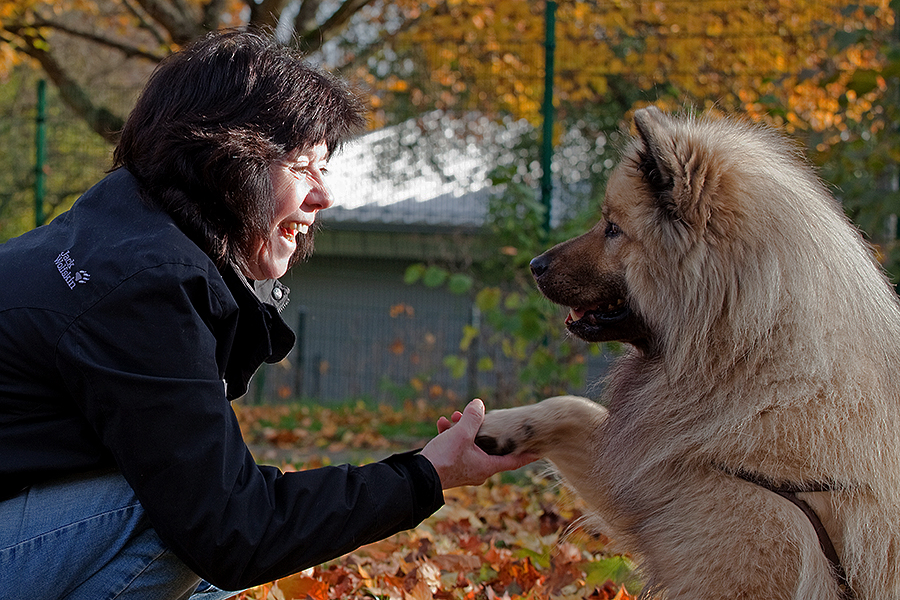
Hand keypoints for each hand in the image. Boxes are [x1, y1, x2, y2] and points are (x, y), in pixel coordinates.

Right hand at [420, 399, 538, 488]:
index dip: (526, 454)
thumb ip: (473, 418)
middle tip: (477, 415)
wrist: (419, 477)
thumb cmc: (444, 458)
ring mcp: (464, 469)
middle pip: (488, 447)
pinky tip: (442, 424)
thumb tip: (480, 405)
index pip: (513, 460)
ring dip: (462, 429)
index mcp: (487, 466)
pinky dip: (452, 436)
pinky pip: (456, 448)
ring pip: (470, 445)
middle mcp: (478, 470)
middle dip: (482, 429)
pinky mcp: (451, 467)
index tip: (539, 451)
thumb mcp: (462, 433)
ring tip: (453, 417)